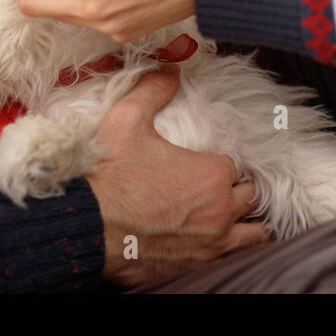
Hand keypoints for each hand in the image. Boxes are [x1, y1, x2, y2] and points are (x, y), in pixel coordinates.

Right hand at [84, 64, 270, 285]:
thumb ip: (154, 89)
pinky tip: (218, 243)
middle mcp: (220, 211)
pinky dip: (232, 250)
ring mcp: (211, 245)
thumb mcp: (128, 119)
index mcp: (212, 174)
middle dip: (236, 190)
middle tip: (217, 187)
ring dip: (248, 223)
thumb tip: (170, 67)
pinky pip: (232, 260)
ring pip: (254, 234)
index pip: (234, 165)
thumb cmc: (107, 175)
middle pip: (249, 197)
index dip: (218, 163)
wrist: (81, 227)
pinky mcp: (196, 268)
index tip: (202, 164)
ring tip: (234, 217)